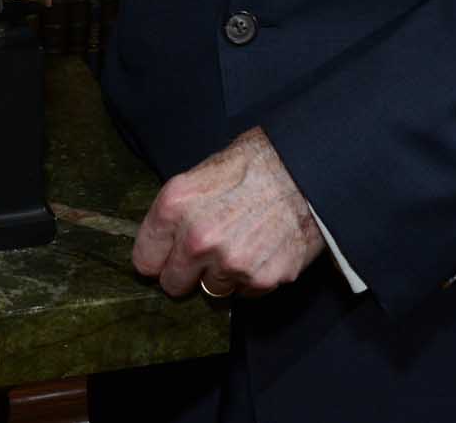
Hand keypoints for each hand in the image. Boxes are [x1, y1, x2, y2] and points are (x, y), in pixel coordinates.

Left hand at [131, 128, 325, 298]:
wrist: (310, 167)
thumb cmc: (257, 162)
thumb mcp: (206, 171)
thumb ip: (181, 210)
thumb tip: (165, 240)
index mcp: (176, 206)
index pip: (145, 260)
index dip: (159, 256)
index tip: (169, 255)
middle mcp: (198, 239)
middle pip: (173, 284)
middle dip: (188, 271)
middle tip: (210, 251)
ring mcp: (231, 263)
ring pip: (212, 290)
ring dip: (223, 274)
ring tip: (244, 242)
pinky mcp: (263, 279)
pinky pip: (245, 293)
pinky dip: (252, 277)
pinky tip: (265, 248)